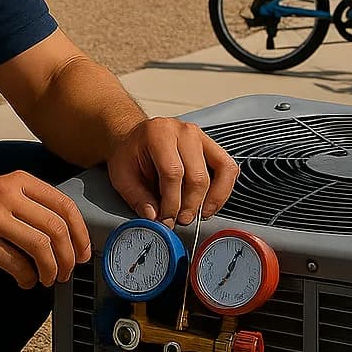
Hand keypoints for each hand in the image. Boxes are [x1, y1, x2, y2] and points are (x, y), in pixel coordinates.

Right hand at [0, 171, 91, 288]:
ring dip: (50, 270)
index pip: (64, 205)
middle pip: (55, 228)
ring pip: (40, 246)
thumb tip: (68, 237)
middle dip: (68, 256)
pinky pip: (16, 263)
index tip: (83, 252)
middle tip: (67, 271)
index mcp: (17, 181)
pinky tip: (25, 281)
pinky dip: (27, 278)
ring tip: (47, 278)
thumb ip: (31, 208)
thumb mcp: (1, 196)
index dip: (80, 233)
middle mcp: (6, 194)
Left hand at [106, 117, 239, 226]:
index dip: (172, 202)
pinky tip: (210, 203)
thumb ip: (138, 198)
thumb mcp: (122, 176)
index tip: (167, 219)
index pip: (173, 172)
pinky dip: (223, 189)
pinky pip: (228, 168)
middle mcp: (183, 131)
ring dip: (212, 199)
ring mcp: (201, 136)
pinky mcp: (211, 145)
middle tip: (180, 220)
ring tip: (199, 215)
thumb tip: (155, 217)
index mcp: (158, 133)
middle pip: (198, 175)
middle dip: (190, 205)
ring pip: (221, 170)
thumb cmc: (129, 154)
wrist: (135, 139)